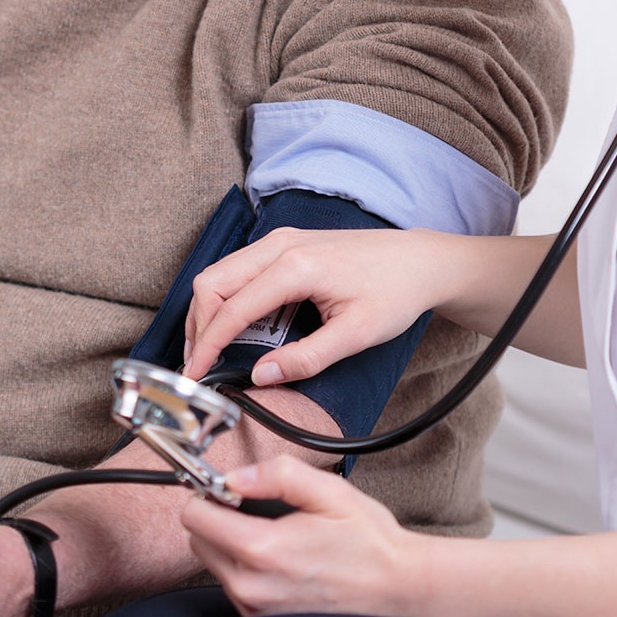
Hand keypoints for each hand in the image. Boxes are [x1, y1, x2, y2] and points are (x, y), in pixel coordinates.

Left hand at [180, 455, 420, 616]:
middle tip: (254, 509)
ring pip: (215, 565)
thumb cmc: (370, 545)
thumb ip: (278, 475)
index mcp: (263, 549)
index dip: (209, 494)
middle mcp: (252, 585)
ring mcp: (256, 608)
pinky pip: (234, 587)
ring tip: (276, 536)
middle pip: (199, 541)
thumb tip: (238, 475)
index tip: (230, 490)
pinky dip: (246, 570)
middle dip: (219, 519)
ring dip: (232, 545)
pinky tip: (281, 561)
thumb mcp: (330, 492)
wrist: (398, 590)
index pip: (195, 517)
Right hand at [183, 226, 462, 383]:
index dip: (207, 345)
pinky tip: (234, 325)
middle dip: (197, 326)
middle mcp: (280, 246)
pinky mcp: (286, 243)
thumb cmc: (395, 292)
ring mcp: (281, 240)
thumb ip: (306, 358)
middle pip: (212, 282)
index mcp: (296, 267)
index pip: (232, 309)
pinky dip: (225, 297)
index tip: (194, 374)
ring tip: (209, 349)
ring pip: (220, 272)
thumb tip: (261, 376)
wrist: (421, 261)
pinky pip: (238, 267)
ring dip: (207, 310)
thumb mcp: (356, 335)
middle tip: (197, 363)